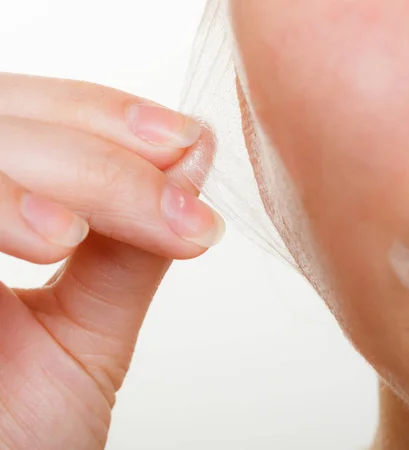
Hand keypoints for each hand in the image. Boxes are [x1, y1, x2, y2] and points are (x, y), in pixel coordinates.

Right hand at [0, 73, 222, 448]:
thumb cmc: (22, 433)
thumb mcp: (90, 327)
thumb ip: (133, 244)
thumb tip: (193, 157)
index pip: (38, 115)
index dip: (107, 114)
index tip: (185, 142)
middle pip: (8, 113)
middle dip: (101, 149)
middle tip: (175, 204)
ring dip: (65, 169)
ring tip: (101, 230)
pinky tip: (53, 238)